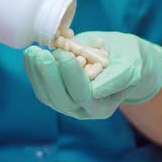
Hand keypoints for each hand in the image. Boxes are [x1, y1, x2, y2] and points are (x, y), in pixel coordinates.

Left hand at [24, 31, 161, 118]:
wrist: (118, 57)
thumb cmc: (127, 58)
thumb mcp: (131, 64)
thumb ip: (118, 77)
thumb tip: (96, 90)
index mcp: (103, 105)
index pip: (83, 95)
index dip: (72, 76)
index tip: (64, 55)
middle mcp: (83, 110)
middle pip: (60, 99)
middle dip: (48, 76)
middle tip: (42, 54)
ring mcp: (67, 104)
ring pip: (47, 95)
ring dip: (37, 73)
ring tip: (33, 51)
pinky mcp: (55, 94)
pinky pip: (40, 87)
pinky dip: (33, 71)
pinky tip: (30, 55)